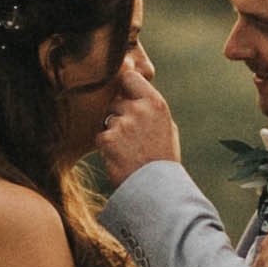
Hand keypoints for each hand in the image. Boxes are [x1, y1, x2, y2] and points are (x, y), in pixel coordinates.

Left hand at [96, 42, 178, 183]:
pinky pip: (100, 136)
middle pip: (114, 102)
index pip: (129, 77)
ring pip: (106, 120)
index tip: (126, 98)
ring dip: (112, 132)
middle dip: (118, 116)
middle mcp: (139, 109)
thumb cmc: (163, 159)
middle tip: (131, 138)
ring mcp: (122, 124)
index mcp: (155, 103)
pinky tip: (120, 157)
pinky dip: (106, 147)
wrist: (157, 189)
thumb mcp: (167, 127)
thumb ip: (150, 108)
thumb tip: (135, 93)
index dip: (125, 87)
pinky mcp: (108, 139)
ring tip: (128, 150)